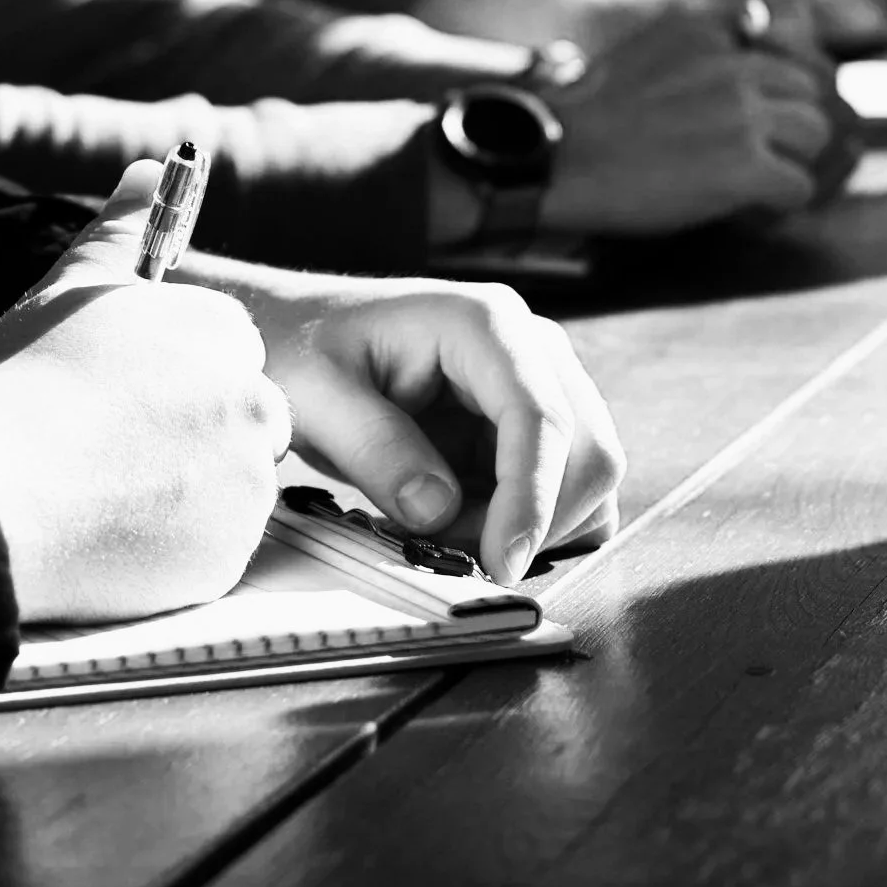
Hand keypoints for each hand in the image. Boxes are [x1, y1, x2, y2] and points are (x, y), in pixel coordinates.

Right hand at [0, 161, 292, 623]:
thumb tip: (149, 169)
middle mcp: (251, 401)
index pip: (228, 350)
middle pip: (243, 418)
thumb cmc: (18, 384)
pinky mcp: (227, 557)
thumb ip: (121, 229)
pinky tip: (110, 536)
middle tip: (112, 451)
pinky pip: (214, 551)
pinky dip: (175, 550)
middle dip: (194, 434)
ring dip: (186, 492)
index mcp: (220, 332)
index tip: (123, 398)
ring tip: (102, 493)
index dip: (174, 376)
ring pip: (230, 486)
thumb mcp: (68, 289)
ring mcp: (245, 483)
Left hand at [217, 273, 626, 582]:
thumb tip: (439, 510)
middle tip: (451, 554)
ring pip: (586, 478)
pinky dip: (529, 525)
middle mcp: (532, 348)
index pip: (542, 417)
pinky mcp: (529, 426)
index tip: (500, 563)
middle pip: (589, 451)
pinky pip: (562, 491)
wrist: (297, 333)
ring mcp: (539, 385)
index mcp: (485, 324)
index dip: (531, 498)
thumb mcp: (317, 396)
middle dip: (534, 521)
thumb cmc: (303, 348)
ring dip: (531, 527)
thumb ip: (377, 450)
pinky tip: (466, 525)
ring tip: (445, 532)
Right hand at [542, 0, 847, 234]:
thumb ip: (700, 51)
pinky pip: (799, 186)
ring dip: (793, 161)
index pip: (793, 29)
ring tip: (759, 183)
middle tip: (768, 152)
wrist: (555, 157)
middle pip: (808, 88)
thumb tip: (747, 73)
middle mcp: (734, 62)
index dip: (790, 72)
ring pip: (814, 134)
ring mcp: (743, 113)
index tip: (777, 99)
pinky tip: (753, 211)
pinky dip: (780, 205)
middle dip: (792, 122)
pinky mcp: (745, 166)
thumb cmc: (589, 116)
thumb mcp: (647, 49)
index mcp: (708, 27)